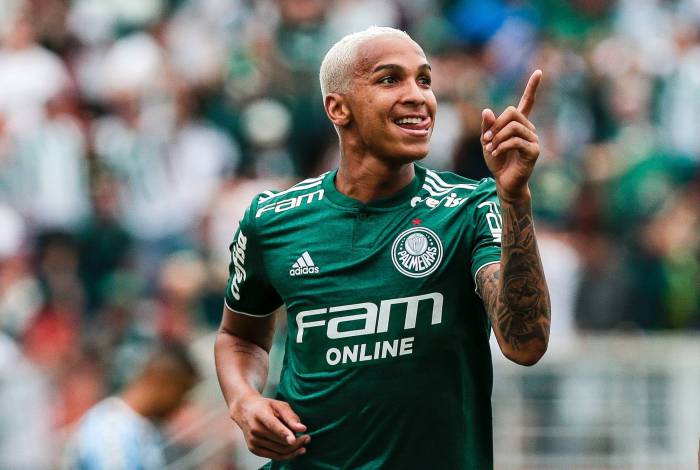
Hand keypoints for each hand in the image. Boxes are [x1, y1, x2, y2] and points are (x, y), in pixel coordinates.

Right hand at [231, 393, 309, 460]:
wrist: (245, 411)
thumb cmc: (266, 407)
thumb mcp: (279, 405)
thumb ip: (291, 416)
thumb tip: (302, 429)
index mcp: (260, 415)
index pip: (273, 426)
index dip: (283, 433)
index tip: (293, 439)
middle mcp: (254, 429)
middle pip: (279, 441)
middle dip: (296, 441)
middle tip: (308, 438)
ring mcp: (253, 441)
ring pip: (278, 450)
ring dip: (294, 449)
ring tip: (304, 443)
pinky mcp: (254, 449)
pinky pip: (274, 456)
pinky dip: (287, 455)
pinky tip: (296, 451)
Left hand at [481, 70, 541, 202]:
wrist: (504, 181)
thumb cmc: (497, 161)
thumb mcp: (486, 141)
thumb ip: (487, 126)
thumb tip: (487, 111)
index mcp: (518, 124)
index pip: (527, 102)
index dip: (532, 87)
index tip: (539, 72)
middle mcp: (529, 129)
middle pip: (512, 113)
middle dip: (496, 125)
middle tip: (485, 140)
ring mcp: (533, 139)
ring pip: (514, 126)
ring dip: (497, 137)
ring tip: (490, 148)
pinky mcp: (533, 151)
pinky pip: (517, 141)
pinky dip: (502, 146)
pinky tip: (495, 154)